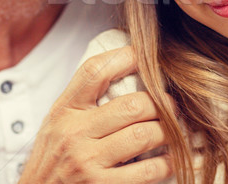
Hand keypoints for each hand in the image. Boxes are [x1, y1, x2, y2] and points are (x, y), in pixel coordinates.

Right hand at [19, 46, 172, 183]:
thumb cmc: (52, 160)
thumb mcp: (57, 124)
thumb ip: (84, 102)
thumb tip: (125, 73)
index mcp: (64, 110)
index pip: (95, 71)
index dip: (126, 57)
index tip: (147, 56)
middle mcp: (74, 133)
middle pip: (131, 105)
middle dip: (161, 104)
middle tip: (172, 106)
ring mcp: (87, 162)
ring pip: (144, 135)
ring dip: (168, 132)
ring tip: (176, 130)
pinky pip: (148, 170)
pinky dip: (168, 162)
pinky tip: (173, 159)